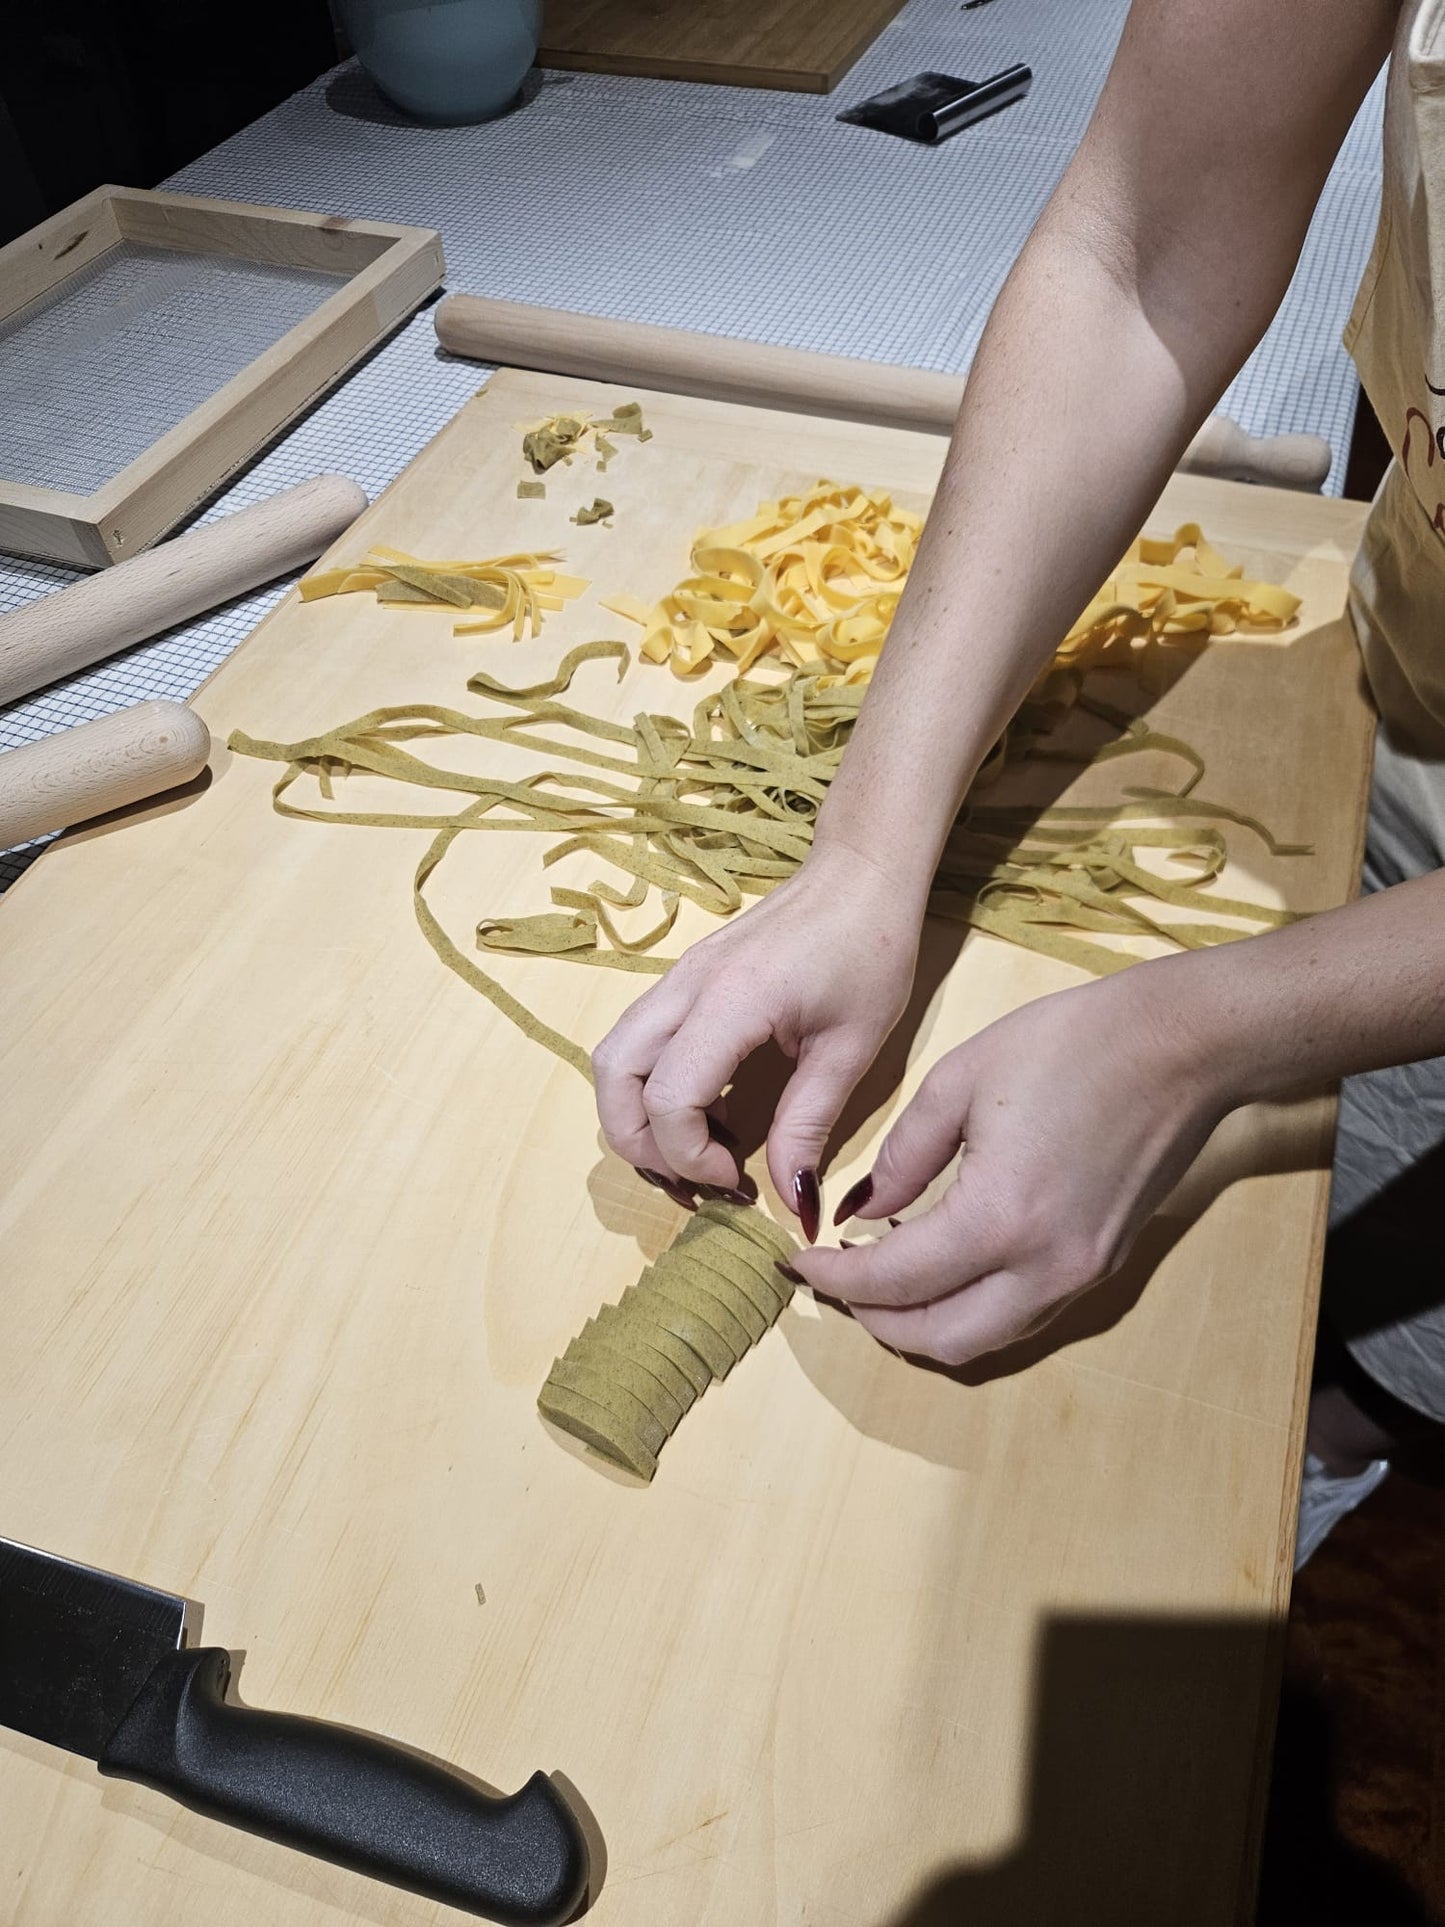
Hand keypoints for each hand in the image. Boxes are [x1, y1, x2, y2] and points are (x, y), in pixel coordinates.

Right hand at [592, 845, 922, 1222]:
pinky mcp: (682, 979)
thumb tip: (795, 1204)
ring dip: (635, 1117)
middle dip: (640, 1144)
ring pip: (613, 1058)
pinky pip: (638, 1041)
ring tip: (695, 1153)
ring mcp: (676, 978)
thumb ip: (810, 1126)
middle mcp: (686, 986)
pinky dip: (651, 1088)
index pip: (668, 1097)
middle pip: (613, 1077)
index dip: (691, 1157)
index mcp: (731, 1001)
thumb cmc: (868, 950)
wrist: (859, 874)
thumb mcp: (851, 1048)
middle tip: (699, 1180)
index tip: (739, 1180)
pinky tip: (709, 1111)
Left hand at [796, 962, 1231, 1363]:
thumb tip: (864, 1210)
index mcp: (999, 1218)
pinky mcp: (1105, 1264)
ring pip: (987, 1339)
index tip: (796, 1261)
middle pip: (940, 1338)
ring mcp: (1082, 1274)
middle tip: (834, 1282)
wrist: (1185, 1044)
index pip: (893, 1281)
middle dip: (875, 1320)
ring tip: (881, 1279)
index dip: (833, 1279)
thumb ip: (903, 1155)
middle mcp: (1044, 1267)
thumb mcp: (960, 1081)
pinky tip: (946, 1265)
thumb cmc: (1073, 1044)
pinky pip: (1025, 1316)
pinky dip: (973, 1308)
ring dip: (925, 1323)